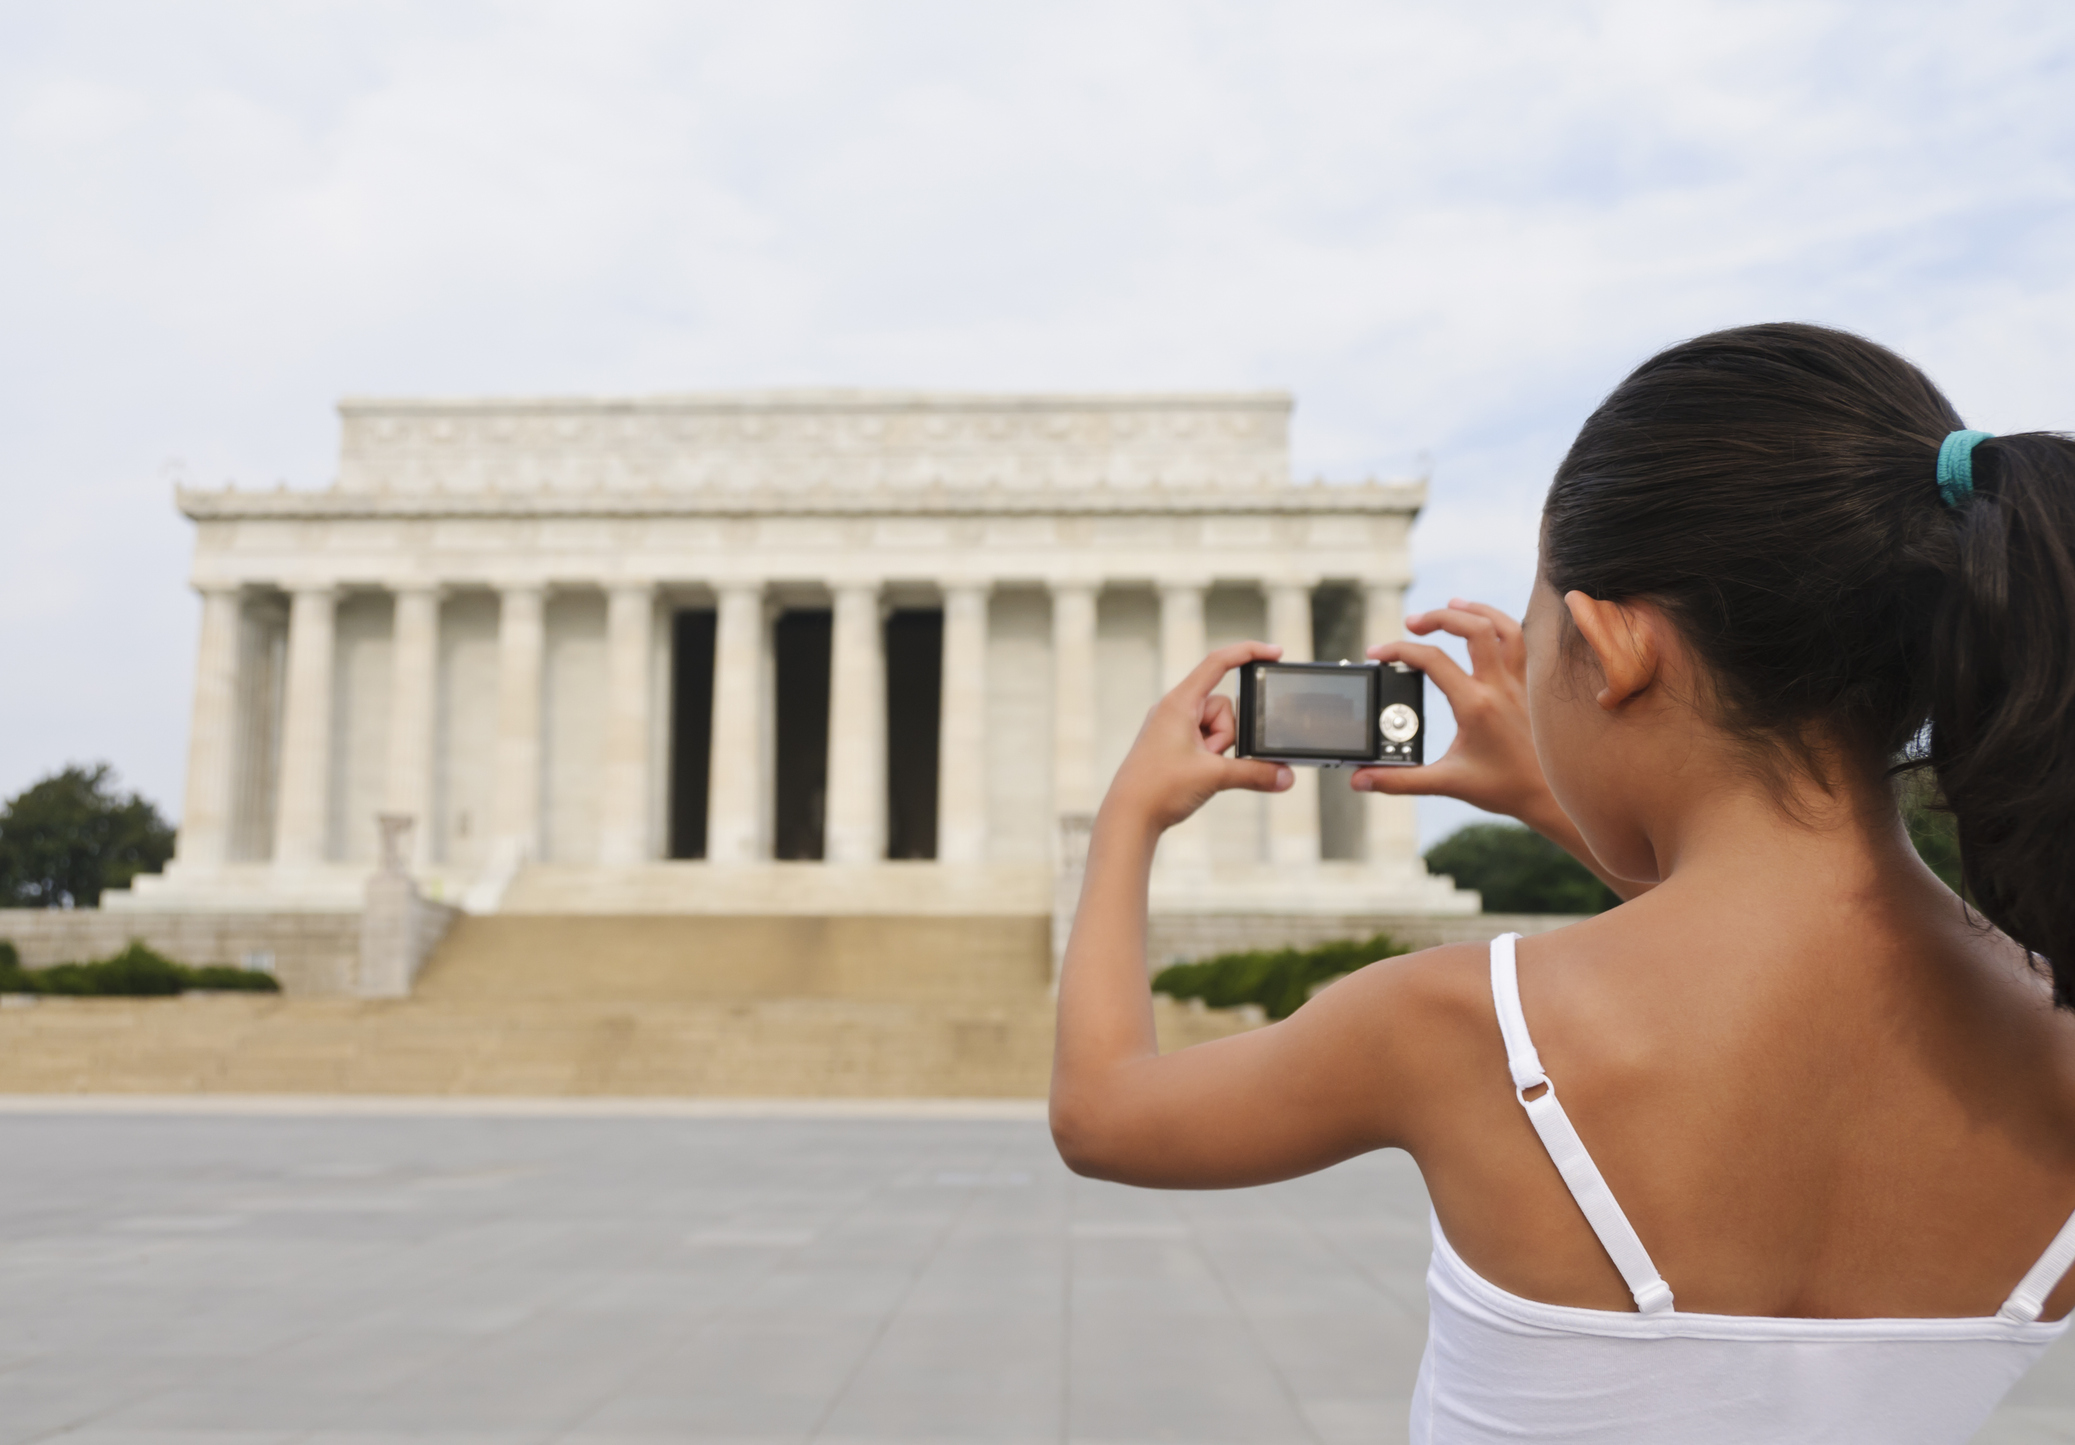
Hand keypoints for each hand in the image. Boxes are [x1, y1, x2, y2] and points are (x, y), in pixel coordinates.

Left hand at [1104, 641, 1293, 831]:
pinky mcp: (1173, 745)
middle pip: (1224, 707)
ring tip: (1198, 770)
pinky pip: (1206, 741)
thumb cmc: (1159, 788)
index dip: (1249, 652)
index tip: (1275, 652)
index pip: (1218, 663)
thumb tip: (1287, 777)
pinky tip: (1196, 775)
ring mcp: (1173, 727)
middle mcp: (1174, 709)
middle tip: (1208, 759)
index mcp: (1179, 702)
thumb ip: (1256, 773)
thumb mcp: (1215, 776)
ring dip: (1218, 751)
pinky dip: (1211, 757)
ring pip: (1217, 728)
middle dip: (1227, 736)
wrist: (1128, 817)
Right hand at [1351, 599, 1558, 827]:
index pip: (1432, 661)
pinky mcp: (1528, 686)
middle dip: (1438, 617)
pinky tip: (1482, 627)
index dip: (1398, 651)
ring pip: (1503, 627)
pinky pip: (1518, 643)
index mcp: (1475, 705)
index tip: (1377, 654)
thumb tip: (1360, 780)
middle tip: (1412, 623)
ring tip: (1451, 606)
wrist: (1547, 796)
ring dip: (1475, 611)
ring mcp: (1518, 683)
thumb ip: (1399, 780)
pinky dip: (1499, 626)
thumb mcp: (1446, 783)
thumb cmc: (1502, 789)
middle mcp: (1499, 687)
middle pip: (1473, 628)